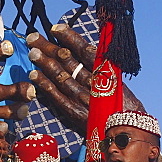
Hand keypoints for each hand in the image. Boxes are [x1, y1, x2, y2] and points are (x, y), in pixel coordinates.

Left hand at [26, 24, 143, 134]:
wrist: (130, 132)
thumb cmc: (126, 107)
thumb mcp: (119, 83)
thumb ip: (103, 70)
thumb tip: (85, 53)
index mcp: (107, 72)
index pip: (85, 50)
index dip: (69, 38)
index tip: (55, 28)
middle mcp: (94, 82)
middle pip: (68, 61)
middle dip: (49, 48)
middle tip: (33, 38)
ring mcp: (83, 98)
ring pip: (60, 76)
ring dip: (44, 63)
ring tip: (31, 52)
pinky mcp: (75, 113)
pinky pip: (56, 96)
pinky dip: (44, 84)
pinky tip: (34, 75)